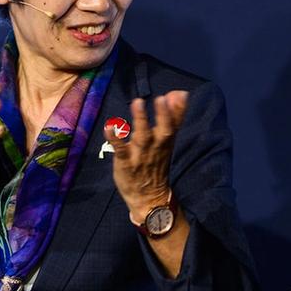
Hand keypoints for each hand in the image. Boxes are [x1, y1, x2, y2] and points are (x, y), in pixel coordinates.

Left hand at [107, 91, 188, 217]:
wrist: (149, 196)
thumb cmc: (156, 162)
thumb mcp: (167, 140)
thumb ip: (173, 117)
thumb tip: (179, 93)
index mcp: (166, 140)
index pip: (176, 123)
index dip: (178, 110)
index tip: (180, 94)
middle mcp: (156, 146)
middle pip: (163, 130)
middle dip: (163, 115)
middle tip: (160, 99)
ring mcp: (140, 155)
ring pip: (142, 136)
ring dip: (140, 120)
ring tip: (137, 103)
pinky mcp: (125, 163)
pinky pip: (121, 150)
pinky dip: (116, 139)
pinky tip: (109, 128)